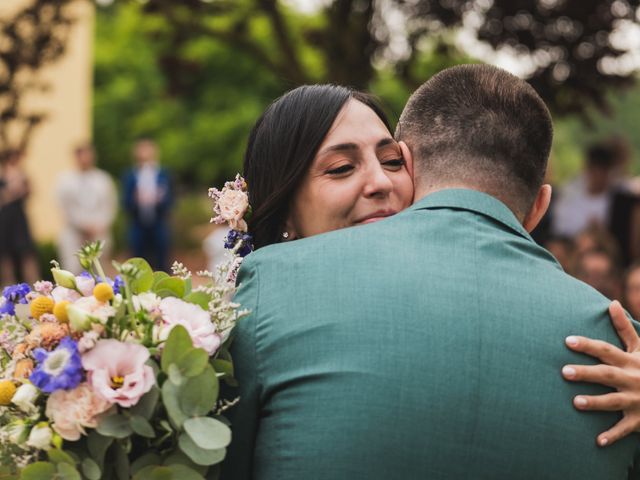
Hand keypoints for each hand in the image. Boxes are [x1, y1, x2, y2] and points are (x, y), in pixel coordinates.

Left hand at [562, 300, 639, 446]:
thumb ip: (624, 328)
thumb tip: (611, 303)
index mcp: (630, 361)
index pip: (606, 350)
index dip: (588, 345)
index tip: (567, 341)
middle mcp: (632, 379)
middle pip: (607, 375)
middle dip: (587, 373)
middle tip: (564, 372)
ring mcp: (636, 400)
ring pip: (614, 402)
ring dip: (596, 403)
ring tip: (576, 402)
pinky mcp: (639, 420)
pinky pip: (625, 429)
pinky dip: (612, 436)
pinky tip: (596, 442)